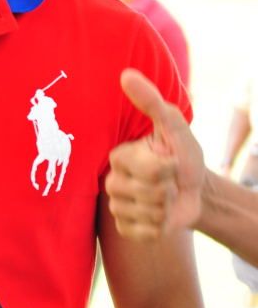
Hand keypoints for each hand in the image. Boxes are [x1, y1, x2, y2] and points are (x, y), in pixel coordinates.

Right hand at [105, 70, 203, 240]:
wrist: (195, 189)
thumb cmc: (182, 154)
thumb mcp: (173, 125)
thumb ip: (150, 101)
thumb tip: (126, 74)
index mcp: (118, 157)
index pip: (146, 169)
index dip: (167, 169)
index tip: (170, 161)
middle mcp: (112, 182)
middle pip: (147, 194)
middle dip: (169, 189)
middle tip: (169, 182)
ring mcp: (117, 208)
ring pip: (147, 214)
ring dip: (167, 208)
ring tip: (166, 198)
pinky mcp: (126, 229)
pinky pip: (145, 233)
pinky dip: (162, 227)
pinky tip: (161, 216)